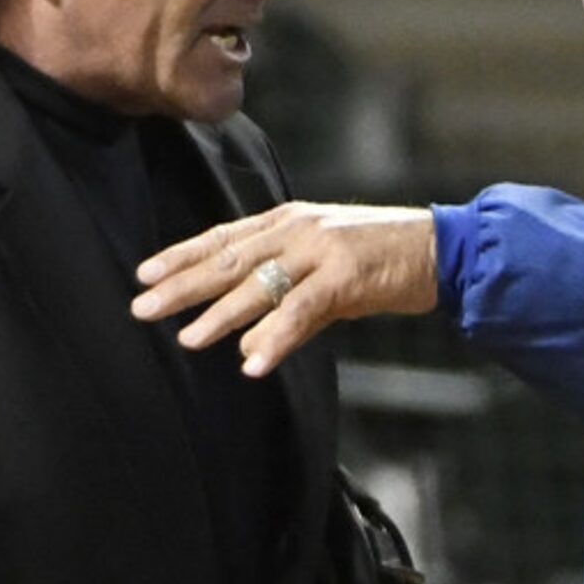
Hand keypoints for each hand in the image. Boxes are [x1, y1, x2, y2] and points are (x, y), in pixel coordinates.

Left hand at [132, 202, 438, 376]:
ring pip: (258, 284)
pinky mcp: (345, 275)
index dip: (181, 256)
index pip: (223, 237)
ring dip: (220, 314)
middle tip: (142, 307)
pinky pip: (301, 310)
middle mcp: (296, 229)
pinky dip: (276, 338)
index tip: (144, 274)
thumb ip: (285, 304)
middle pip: (228, 259)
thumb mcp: (325, 275)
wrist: (442, 250)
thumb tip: (246, 340)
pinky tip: (253, 362)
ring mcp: (319, 249)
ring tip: (187, 338)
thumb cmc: (382, 262)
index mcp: (288, 222)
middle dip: (182, 285)